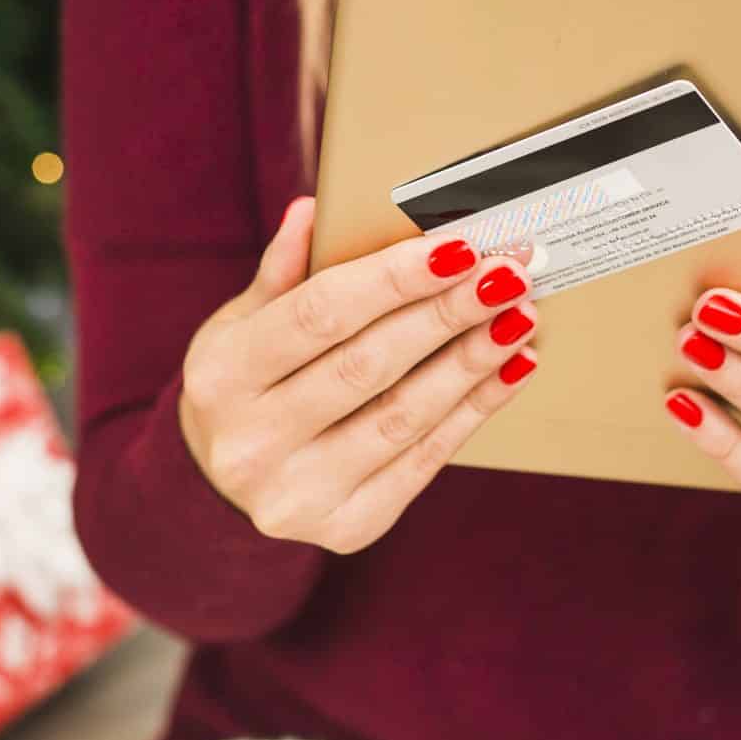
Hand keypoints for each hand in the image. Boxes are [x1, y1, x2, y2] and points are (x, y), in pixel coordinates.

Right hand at [178, 197, 541, 553]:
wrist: (220, 483)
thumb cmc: (245, 383)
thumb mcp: (242, 323)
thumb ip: (283, 272)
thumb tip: (314, 210)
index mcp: (220, 377)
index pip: (319, 315)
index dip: (393, 279)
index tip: (459, 247)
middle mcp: (249, 443)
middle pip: (368, 366)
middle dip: (447, 314)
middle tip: (508, 273)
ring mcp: (295, 494)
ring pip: (404, 417)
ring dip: (472, 362)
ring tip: (520, 316)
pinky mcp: (344, 529)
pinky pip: (424, 461)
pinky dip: (474, 411)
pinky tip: (510, 370)